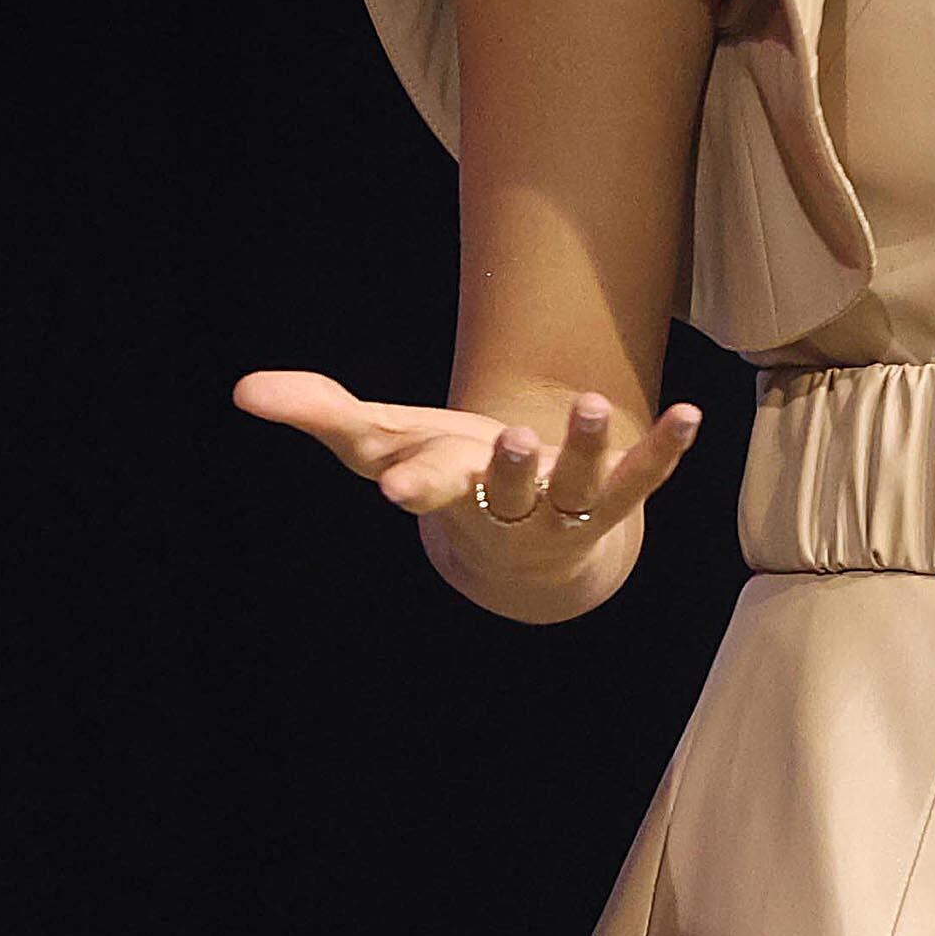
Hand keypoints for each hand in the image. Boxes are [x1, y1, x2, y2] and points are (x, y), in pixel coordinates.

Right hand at [230, 367, 702, 565]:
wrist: (521, 545)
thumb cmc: (442, 476)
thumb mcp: (379, 442)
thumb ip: (316, 412)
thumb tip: (242, 389)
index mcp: (450, 492)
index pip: (430, 487)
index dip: (416, 484)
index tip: (397, 488)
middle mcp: (510, 508)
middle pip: (508, 492)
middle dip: (509, 470)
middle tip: (510, 441)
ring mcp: (565, 510)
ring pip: (577, 487)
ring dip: (585, 449)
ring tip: (590, 403)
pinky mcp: (611, 502)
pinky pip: (640, 481)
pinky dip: (664, 452)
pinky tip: (692, 416)